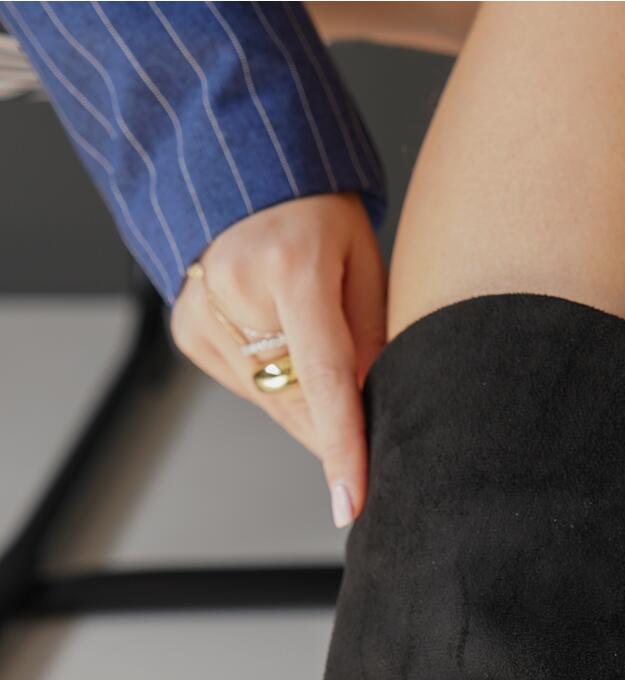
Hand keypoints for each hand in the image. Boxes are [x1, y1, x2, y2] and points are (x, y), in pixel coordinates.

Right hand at [170, 194, 386, 527]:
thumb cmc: (315, 211)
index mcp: (291, 267)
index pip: (325, 378)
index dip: (341, 447)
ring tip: (317, 344)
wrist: (240, 170)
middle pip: (299, 404)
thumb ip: (371, 336)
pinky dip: (276, 383)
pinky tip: (279, 339)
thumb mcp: (363, 260)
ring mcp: (203, 315)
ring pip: (274, 406)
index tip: (348, 503)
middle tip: (367, 417)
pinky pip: (248, 389)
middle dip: (338, 427)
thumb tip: (377, 410)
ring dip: (308, 403)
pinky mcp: (188, 333)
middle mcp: (237, 293)